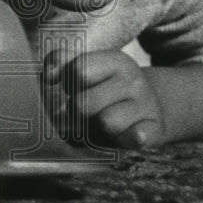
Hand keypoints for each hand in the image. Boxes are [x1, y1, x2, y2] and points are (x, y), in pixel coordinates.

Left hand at [43, 48, 166, 148]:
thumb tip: (47, 75)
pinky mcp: (154, 129)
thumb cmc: (108, 87)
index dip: (68, 84)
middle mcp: (133, 80)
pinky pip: (134, 139)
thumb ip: (60, 62)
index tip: (72, 88)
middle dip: (77, 113)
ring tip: (99, 125)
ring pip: (106, 124)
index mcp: (115, 61)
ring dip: (96, 131)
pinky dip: (122, 141)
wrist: (152, 104)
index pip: (78, 71)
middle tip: (83, 113)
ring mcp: (146, 105)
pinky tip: (120, 135)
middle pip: (84, 104)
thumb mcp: (90, 65)